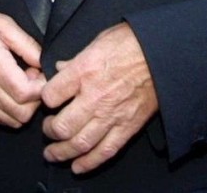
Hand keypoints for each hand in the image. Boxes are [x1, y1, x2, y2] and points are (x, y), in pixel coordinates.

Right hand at [0, 5, 45, 126]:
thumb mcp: (6, 25)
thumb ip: (28, 46)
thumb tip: (45, 63)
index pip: (26, 94)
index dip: (42, 87)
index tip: (42, 73)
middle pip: (22, 113)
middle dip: (36, 99)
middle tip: (33, 79)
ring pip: (11, 121)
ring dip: (23, 106)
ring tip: (21, 84)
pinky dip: (9, 110)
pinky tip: (8, 90)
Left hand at [41, 22, 157, 173]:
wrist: (162, 53)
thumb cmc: (132, 42)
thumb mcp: (99, 40)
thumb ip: (76, 59)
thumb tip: (60, 68)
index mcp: (84, 70)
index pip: (51, 95)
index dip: (44, 99)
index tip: (47, 100)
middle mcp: (95, 96)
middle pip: (61, 126)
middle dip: (50, 131)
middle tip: (48, 129)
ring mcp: (111, 114)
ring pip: (79, 144)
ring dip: (62, 153)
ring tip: (53, 153)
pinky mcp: (127, 126)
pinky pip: (105, 151)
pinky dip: (89, 162)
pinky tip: (78, 166)